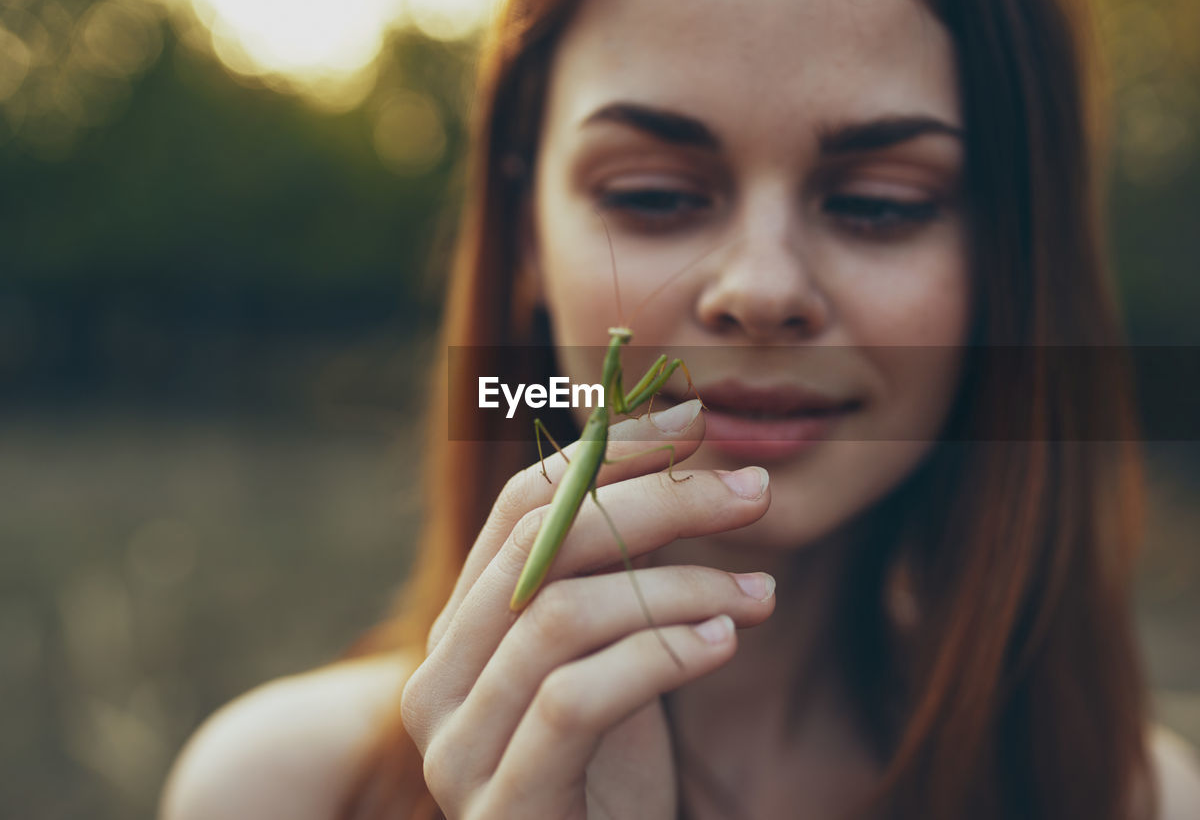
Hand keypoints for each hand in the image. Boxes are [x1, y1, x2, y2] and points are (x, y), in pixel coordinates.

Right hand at [401, 399, 775, 818]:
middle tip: (753, 489)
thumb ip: (615, 573)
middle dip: (657, 502)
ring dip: (679, 588)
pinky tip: (725, 645)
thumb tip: (670, 450)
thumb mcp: (613, 658)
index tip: (694, 420)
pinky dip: (659, 656)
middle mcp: (437, 679)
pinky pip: (576, 699)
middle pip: (541, 546)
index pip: (522, 505)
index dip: (610, 452)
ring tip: (761, 599)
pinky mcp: (503, 805)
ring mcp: (457, 748)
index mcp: (461, 631)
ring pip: (561, 615)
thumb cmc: (610, 779)